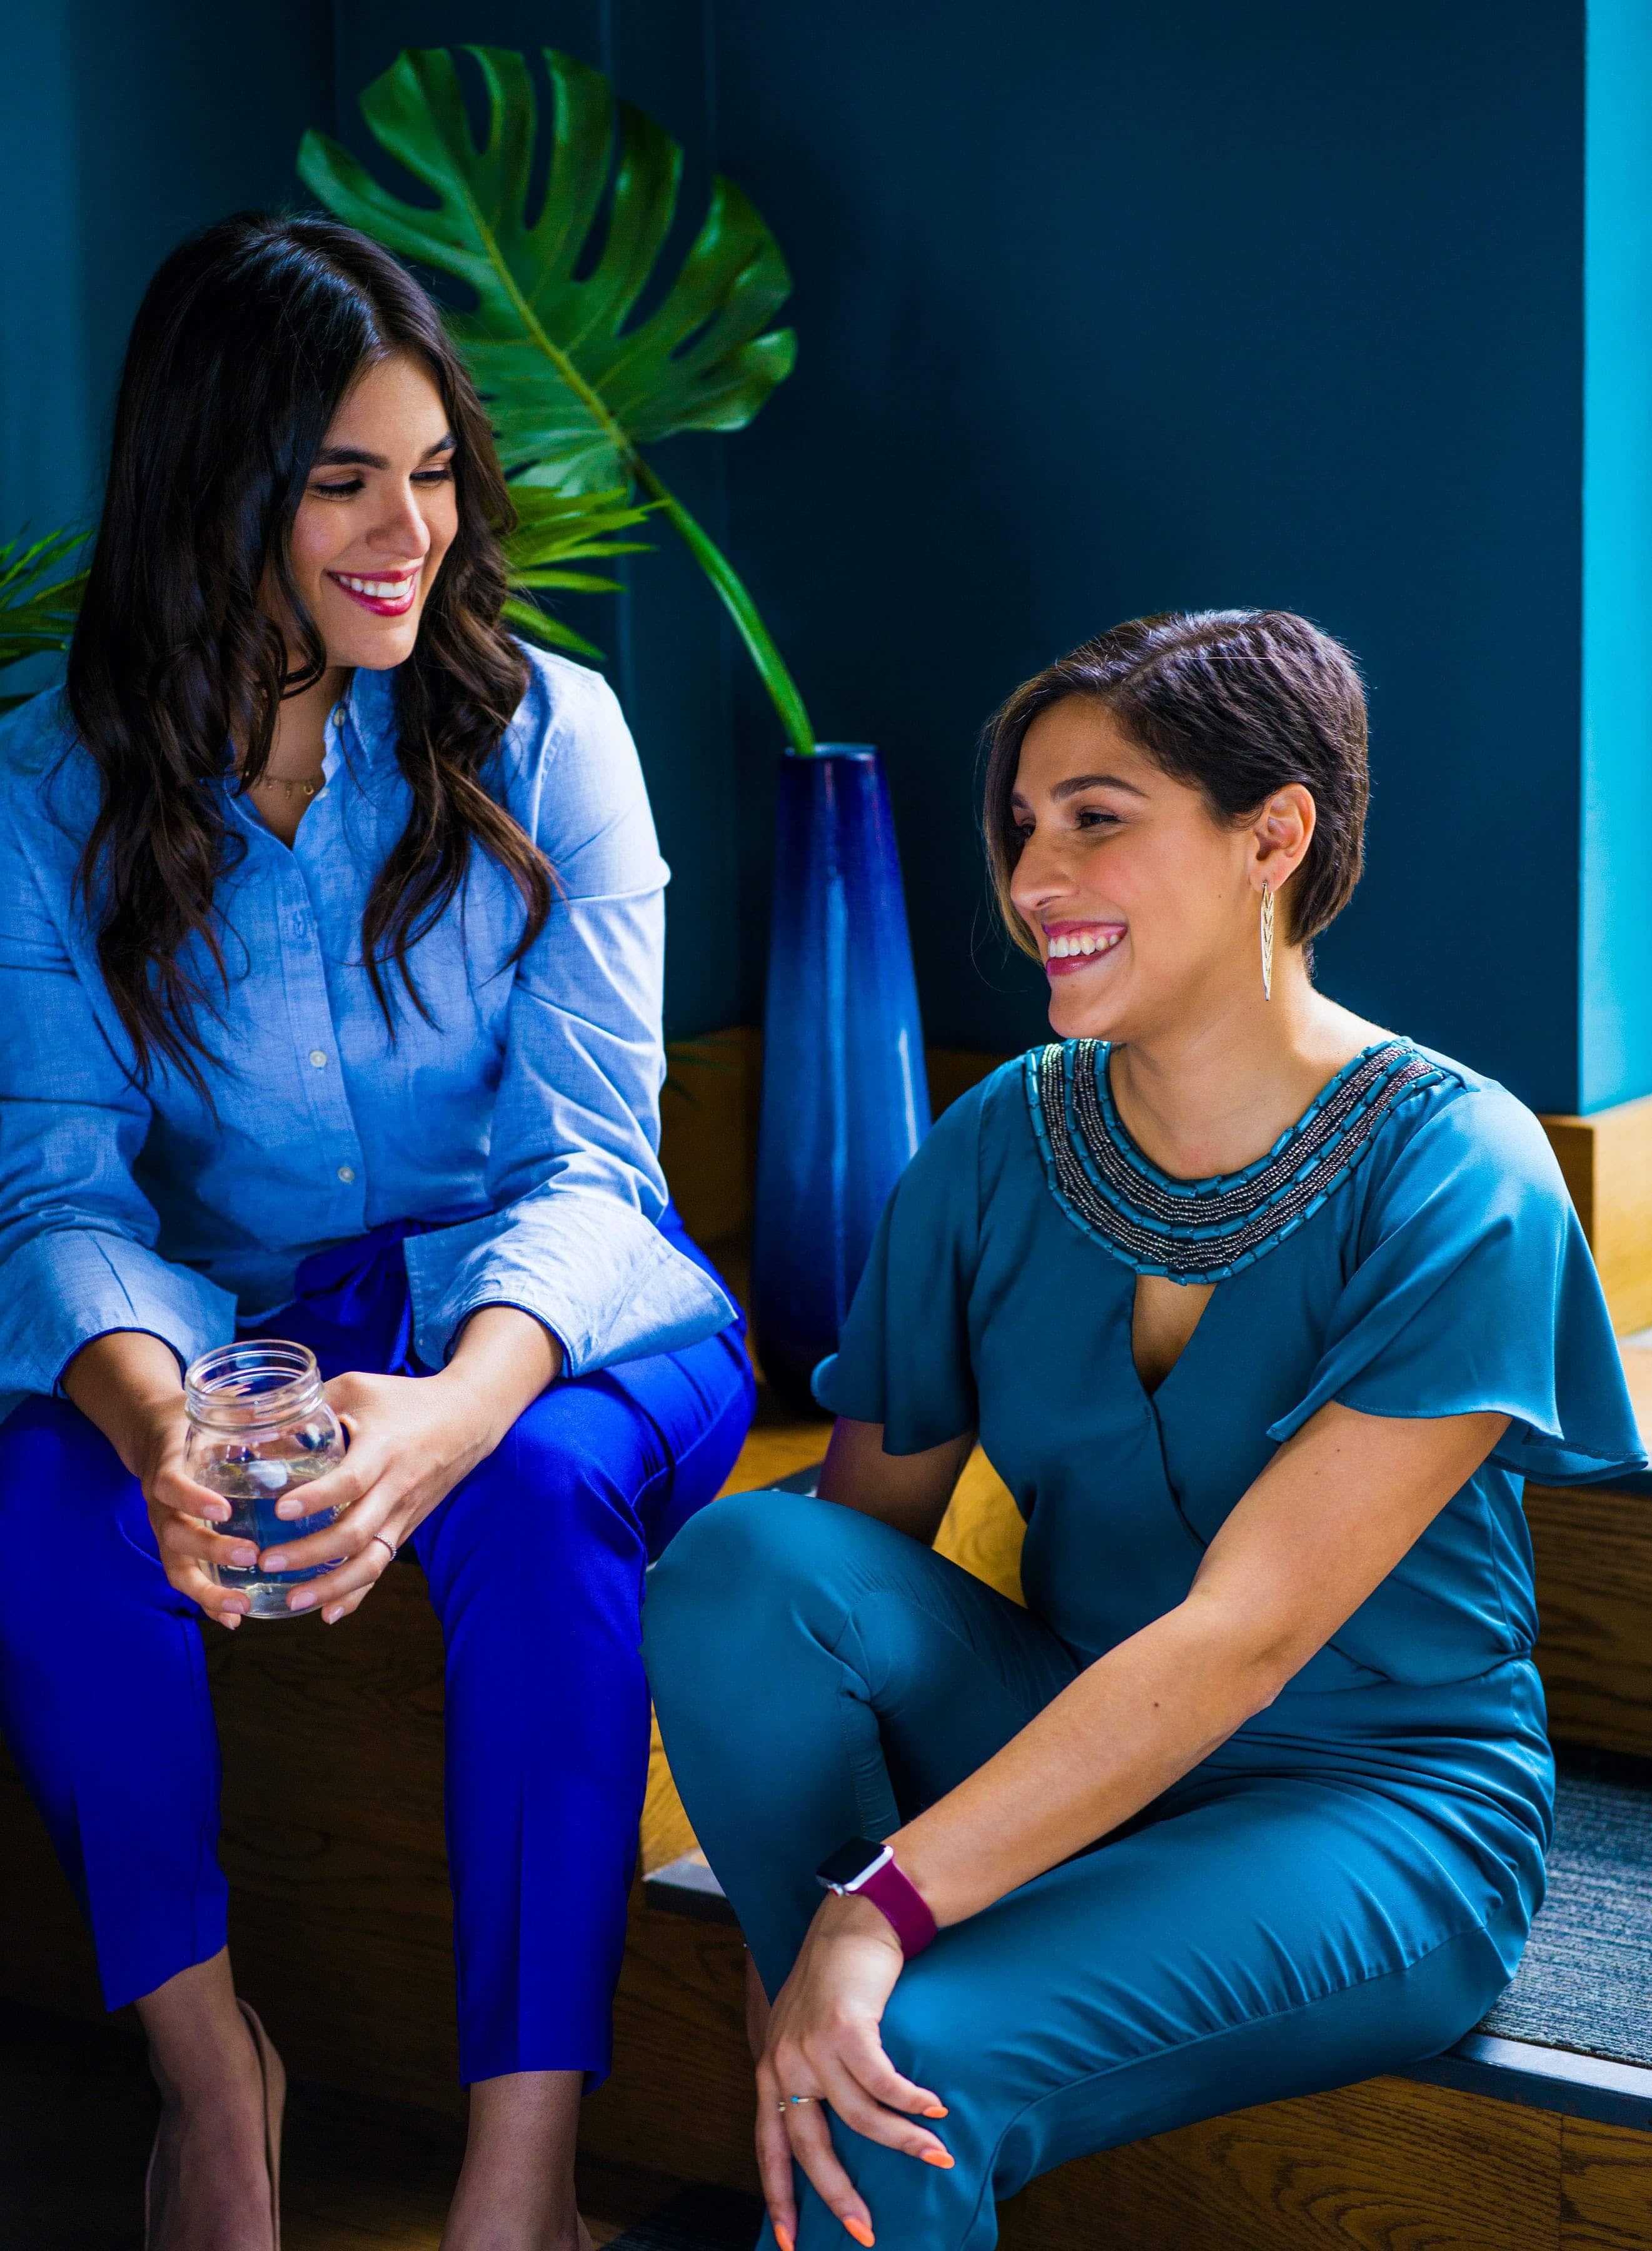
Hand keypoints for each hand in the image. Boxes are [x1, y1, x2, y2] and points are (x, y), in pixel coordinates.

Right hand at [135, 1395, 273, 1631]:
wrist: (153, 1434)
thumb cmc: (194, 1425)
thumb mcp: (210, 1415)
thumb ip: (242, 1415)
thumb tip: (288, 1409)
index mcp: (169, 1470)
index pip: (172, 1486)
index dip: (194, 1499)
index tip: (224, 1509)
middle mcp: (162, 1507)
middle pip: (176, 1536)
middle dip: (212, 1550)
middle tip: (253, 1555)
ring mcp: (168, 1531)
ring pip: (178, 1568)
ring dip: (209, 1592)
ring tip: (243, 1607)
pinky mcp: (177, 1549)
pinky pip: (188, 1579)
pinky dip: (209, 1602)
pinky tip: (236, 1619)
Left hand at [252, 1364, 494, 1621]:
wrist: (468, 1419)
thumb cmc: (407, 1399)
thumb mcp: (360, 1388)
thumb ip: (313, 1405)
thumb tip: (257, 1423)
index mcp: (384, 1449)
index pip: (351, 1480)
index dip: (316, 1498)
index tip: (281, 1510)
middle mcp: (397, 1487)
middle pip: (356, 1532)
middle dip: (310, 1553)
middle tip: (267, 1561)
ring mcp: (404, 1513)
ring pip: (370, 1560)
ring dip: (331, 1586)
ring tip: (292, 1599)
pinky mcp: (405, 1528)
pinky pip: (380, 1565)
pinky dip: (356, 1594)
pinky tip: (328, 1614)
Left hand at [754, 1893, 950, 2250]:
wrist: (854, 1919)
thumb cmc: (836, 1979)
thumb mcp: (805, 2031)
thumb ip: (808, 2077)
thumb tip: (832, 2134)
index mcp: (770, 2067)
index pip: (769, 2147)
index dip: (779, 2196)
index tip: (790, 2243)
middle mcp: (784, 2061)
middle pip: (810, 2148)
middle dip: (840, 2196)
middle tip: (866, 2231)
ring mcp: (813, 2044)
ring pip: (859, 2119)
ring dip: (903, 2143)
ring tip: (937, 2157)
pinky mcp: (847, 2027)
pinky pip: (884, 2083)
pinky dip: (913, 2103)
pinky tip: (937, 2111)